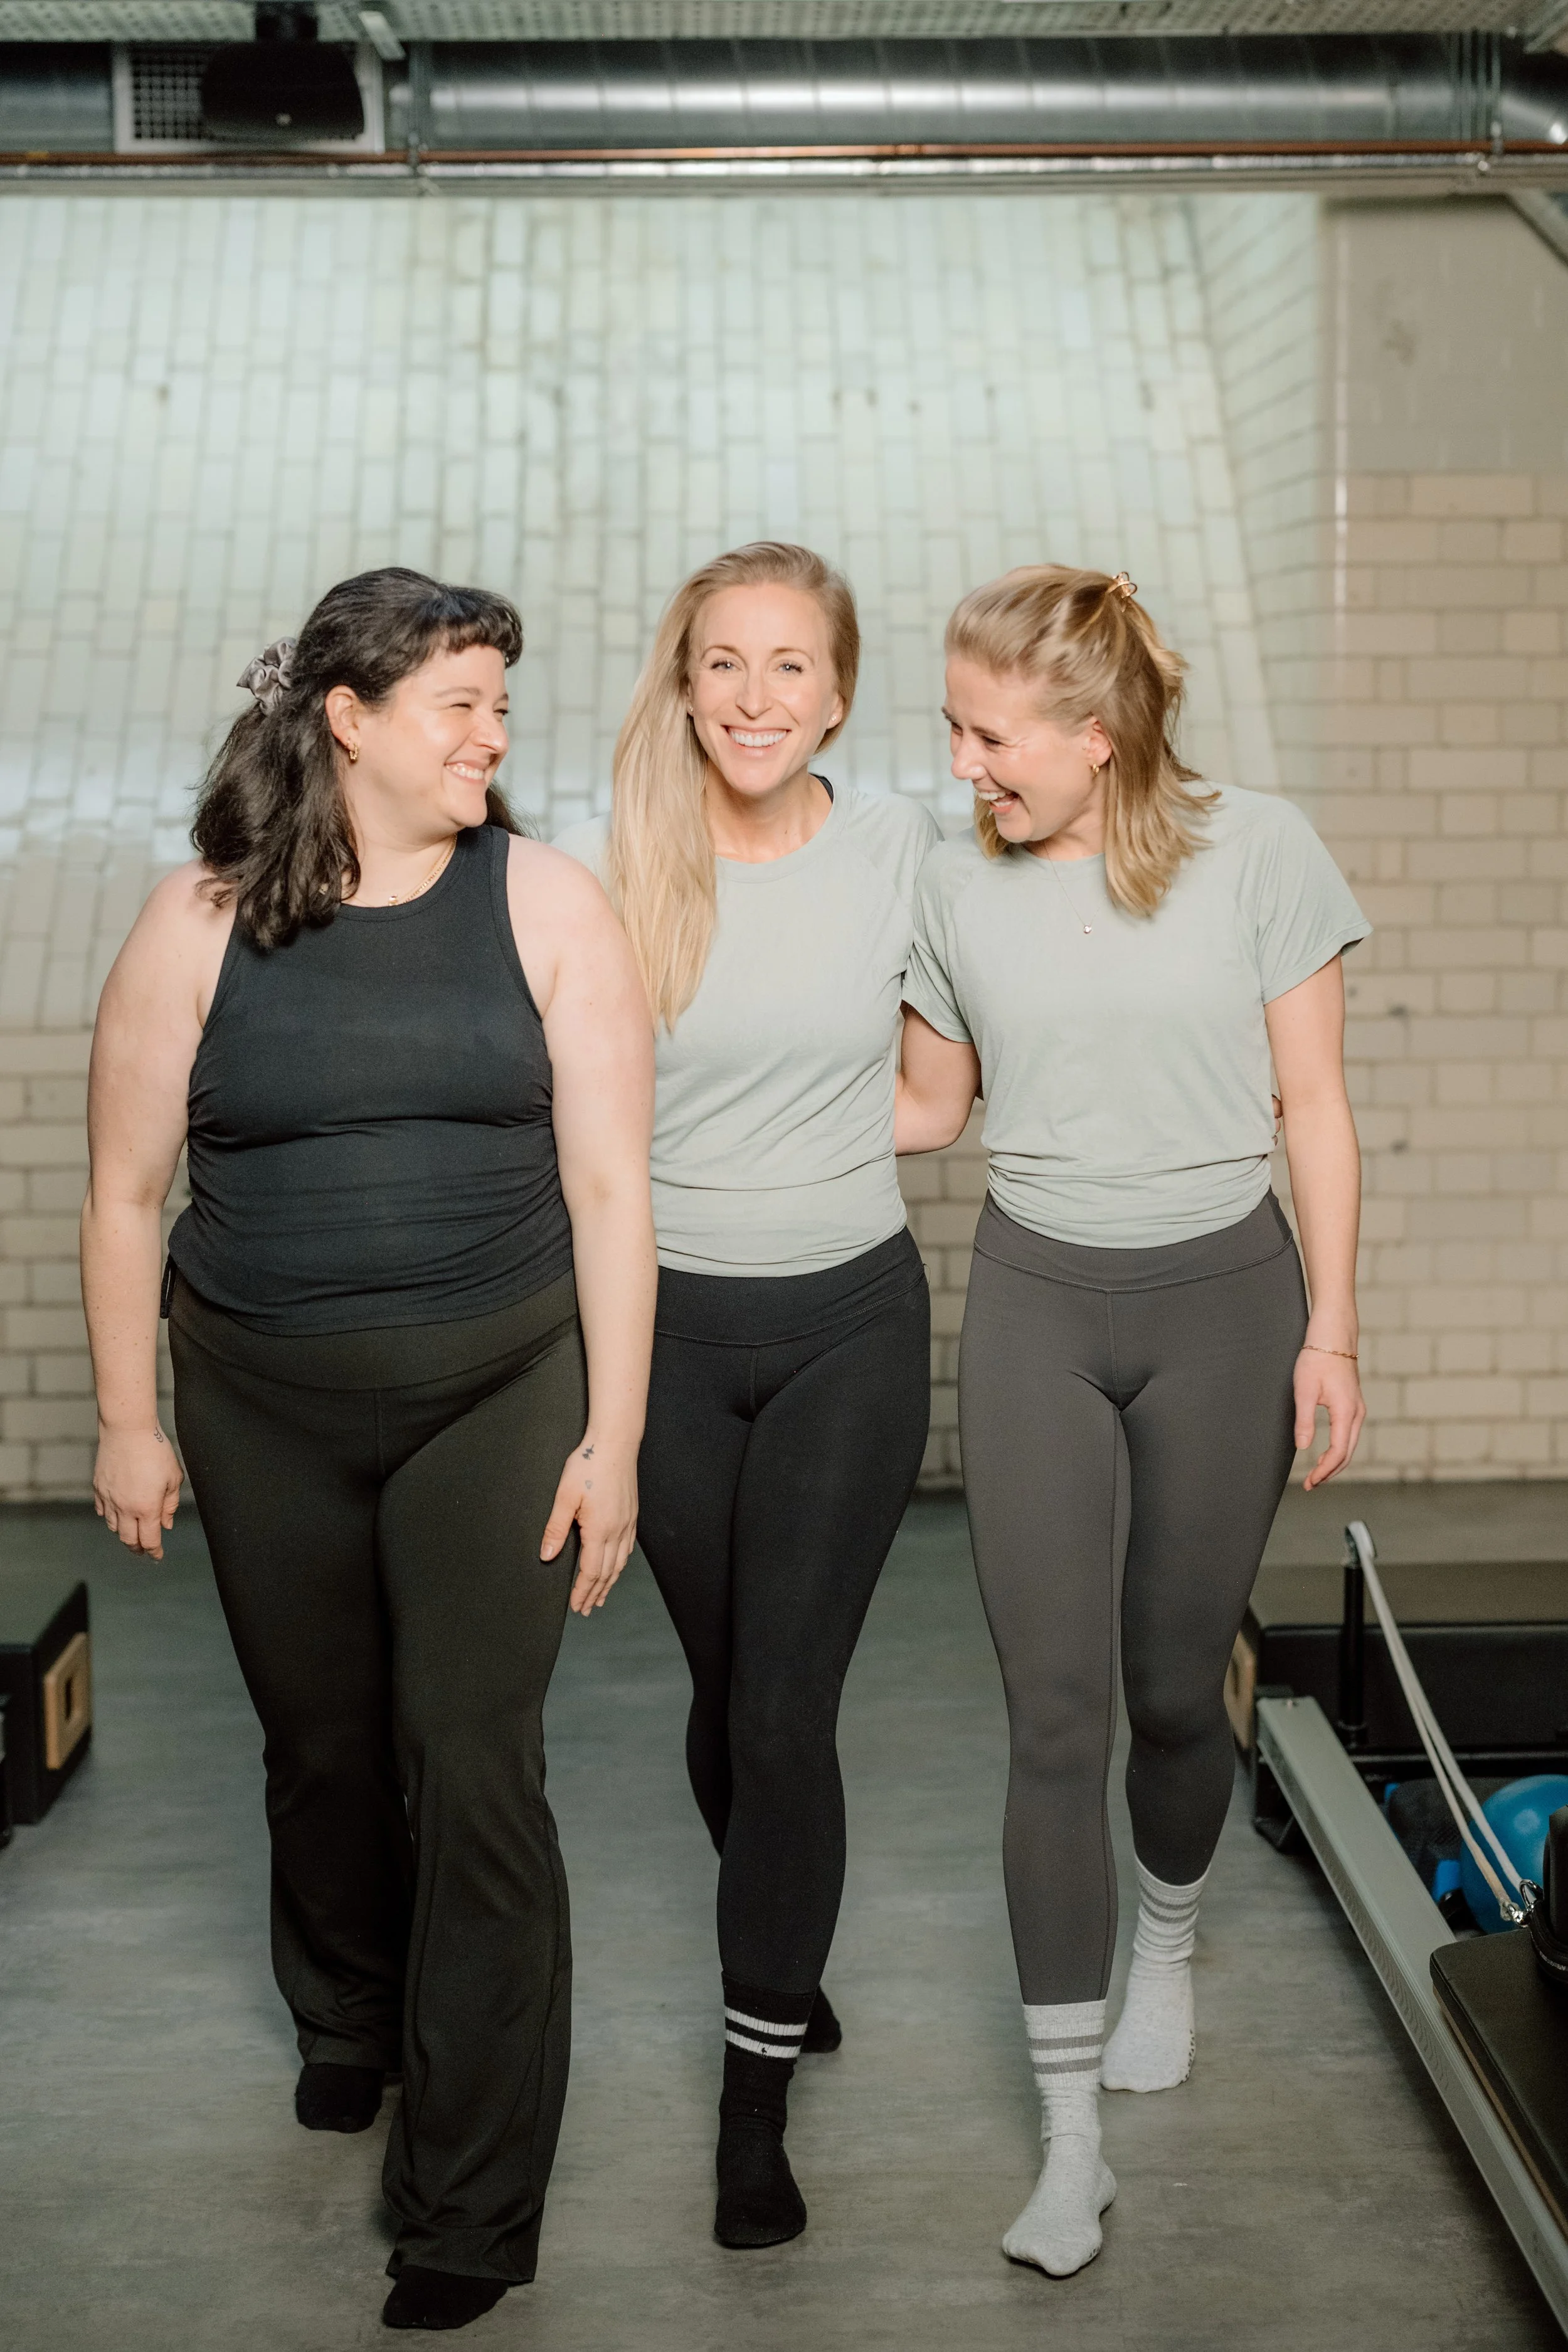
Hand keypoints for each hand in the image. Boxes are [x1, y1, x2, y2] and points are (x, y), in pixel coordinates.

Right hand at [94, 1424, 182, 1557]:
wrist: (128, 1429)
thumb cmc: (155, 1450)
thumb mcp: (173, 1477)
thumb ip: (170, 1504)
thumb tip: (166, 1523)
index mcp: (147, 1507)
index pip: (149, 1539)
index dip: (154, 1551)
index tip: (157, 1556)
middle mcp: (125, 1507)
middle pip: (129, 1539)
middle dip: (138, 1548)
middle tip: (144, 1550)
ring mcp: (109, 1498)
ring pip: (114, 1527)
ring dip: (124, 1534)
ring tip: (132, 1533)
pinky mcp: (99, 1487)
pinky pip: (102, 1511)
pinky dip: (110, 1518)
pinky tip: (117, 1515)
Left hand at [541, 1433, 638, 1614]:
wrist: (615, 1443)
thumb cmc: (588, 1465)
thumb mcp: (565, 1496)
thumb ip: (556, 1529)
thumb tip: (546, 1556)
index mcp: (600, 1529)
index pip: (591, 1571)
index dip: (583, 1591)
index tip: (576, 1606)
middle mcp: (617, 1530)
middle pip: (607, 1572)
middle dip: (596, 1593)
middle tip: (587, 1610)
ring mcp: (628, 1523)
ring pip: (620, 1563)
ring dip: (609, 1583)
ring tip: (601, 1597)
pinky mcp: (632, 1514)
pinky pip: (627, 1549)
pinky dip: (620, 1565)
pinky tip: (616, 1567)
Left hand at [1293, 1346, 1364, 1489]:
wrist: (1333, 1334)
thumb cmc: (1318, 1357)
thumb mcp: (1305, 1390)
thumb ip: (1305, 1420)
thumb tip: (1304, 1447)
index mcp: (1346, 1412)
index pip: (1338, 1453)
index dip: (1324, 1471)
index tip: (1310, 1482)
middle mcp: (1357, 1413)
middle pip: (1347, 1453)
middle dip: (1330, 1472)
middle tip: (1311, 1485)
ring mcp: (1357, 1408)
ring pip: (1349, 1445)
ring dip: (1334, 1462)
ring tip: (1316, 1474)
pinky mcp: (1353, 1404)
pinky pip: (1349, 1434)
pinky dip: (1338, 1450)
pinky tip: (1325, 1453)